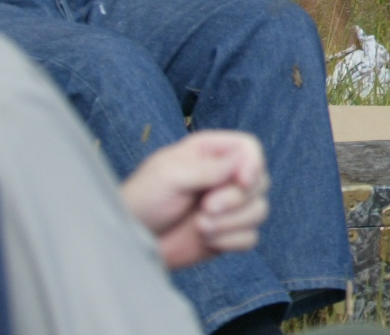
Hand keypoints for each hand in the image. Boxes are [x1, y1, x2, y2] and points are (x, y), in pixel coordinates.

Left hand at [119, 131, 269, 270]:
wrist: (129, 241)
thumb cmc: (141, 200)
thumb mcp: (170, 174)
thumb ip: (209, 168)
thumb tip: (244, 163)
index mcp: (210, 154)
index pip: (250, 148)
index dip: (253, 164)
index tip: (242, 181)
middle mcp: (224, 178)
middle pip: (260, 181)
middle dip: (237, 199)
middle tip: (206, 208)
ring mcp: (228, 208)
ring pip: (259, 210)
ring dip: (232, 222)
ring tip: (200, 227)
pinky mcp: (227, 235)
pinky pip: (250, 237)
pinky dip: (231, 241)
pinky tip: (207, 240)